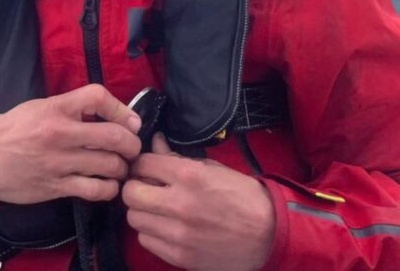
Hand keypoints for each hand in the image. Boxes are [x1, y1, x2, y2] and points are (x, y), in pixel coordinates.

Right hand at [0, 83, 142, 203]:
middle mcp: (60, 133)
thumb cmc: (14, 129)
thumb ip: (72, 108)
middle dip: (132, 144)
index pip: (98, 97)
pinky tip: (107, 185)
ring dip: (122, 168)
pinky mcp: (57, 187)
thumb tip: (110, 114)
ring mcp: (59, 162)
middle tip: (132, 149)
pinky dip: (109, 189)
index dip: (122, 108)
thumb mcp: (40, 107)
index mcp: (56, 108)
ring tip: (119, 168)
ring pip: (110, 165)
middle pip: (113, 136)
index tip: (129, 121)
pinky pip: (96, 190)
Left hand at [122, 135, 274, 270]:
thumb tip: (154, 143)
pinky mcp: (180, 256)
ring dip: (144, 212)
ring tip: (159, 210)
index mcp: (189, 176)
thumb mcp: (213, 169)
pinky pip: (146, 241)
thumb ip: (178, 157)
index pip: (142, 163)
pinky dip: (152, 233)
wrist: (269, 235)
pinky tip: (167, 227)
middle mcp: (180, 204)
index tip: (146, 168)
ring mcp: (178, 234)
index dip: (141, 164)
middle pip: (130, 193)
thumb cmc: (243, 197)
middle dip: (136, 188)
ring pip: (135, 219)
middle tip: (147, 189)